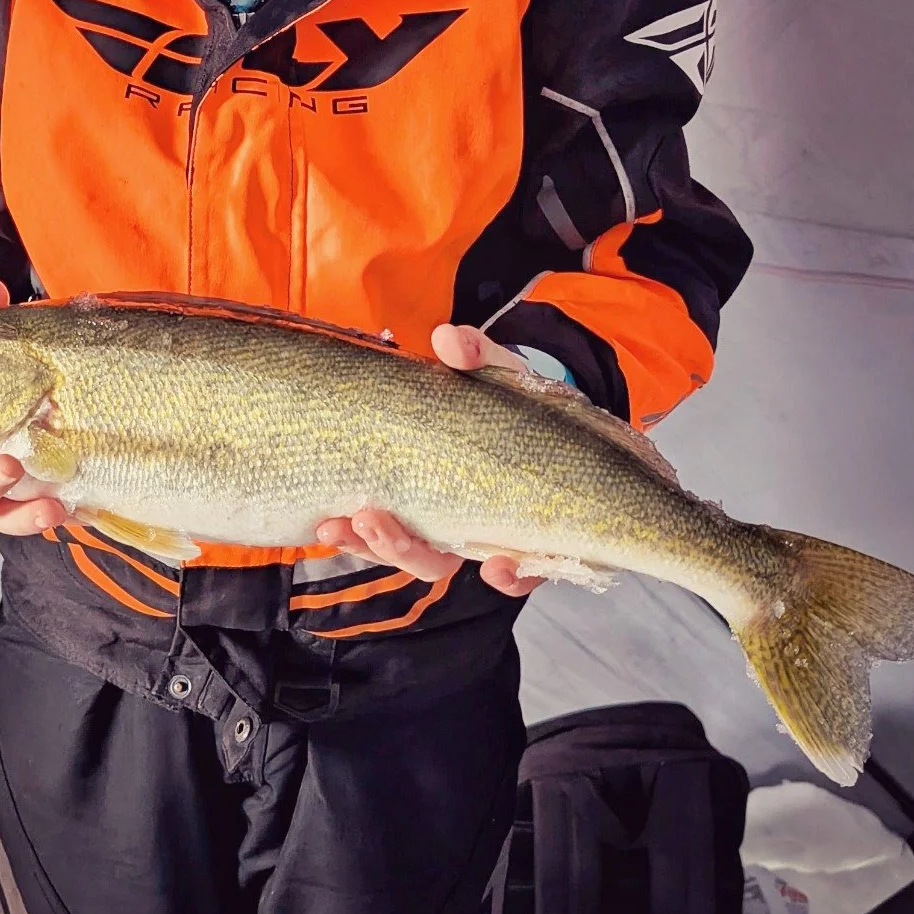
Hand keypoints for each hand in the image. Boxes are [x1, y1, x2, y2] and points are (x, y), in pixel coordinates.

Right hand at [315, 323, 537, 597]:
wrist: (587, 430)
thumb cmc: (522, 408)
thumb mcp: (495, 375)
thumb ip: (473, 356)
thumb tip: (446, 338)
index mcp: (426, 485)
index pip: (380, 518)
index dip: (351, 531)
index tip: (327, 523)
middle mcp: (451, 520)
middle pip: (405, 550)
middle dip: (377, 543)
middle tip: (360, 519)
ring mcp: (491, 536)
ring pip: (442, 564)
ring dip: (418, 556)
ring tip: (411, 538)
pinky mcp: (539, 550)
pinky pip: (520, 575)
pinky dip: (508, 575)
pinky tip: (499, 565)